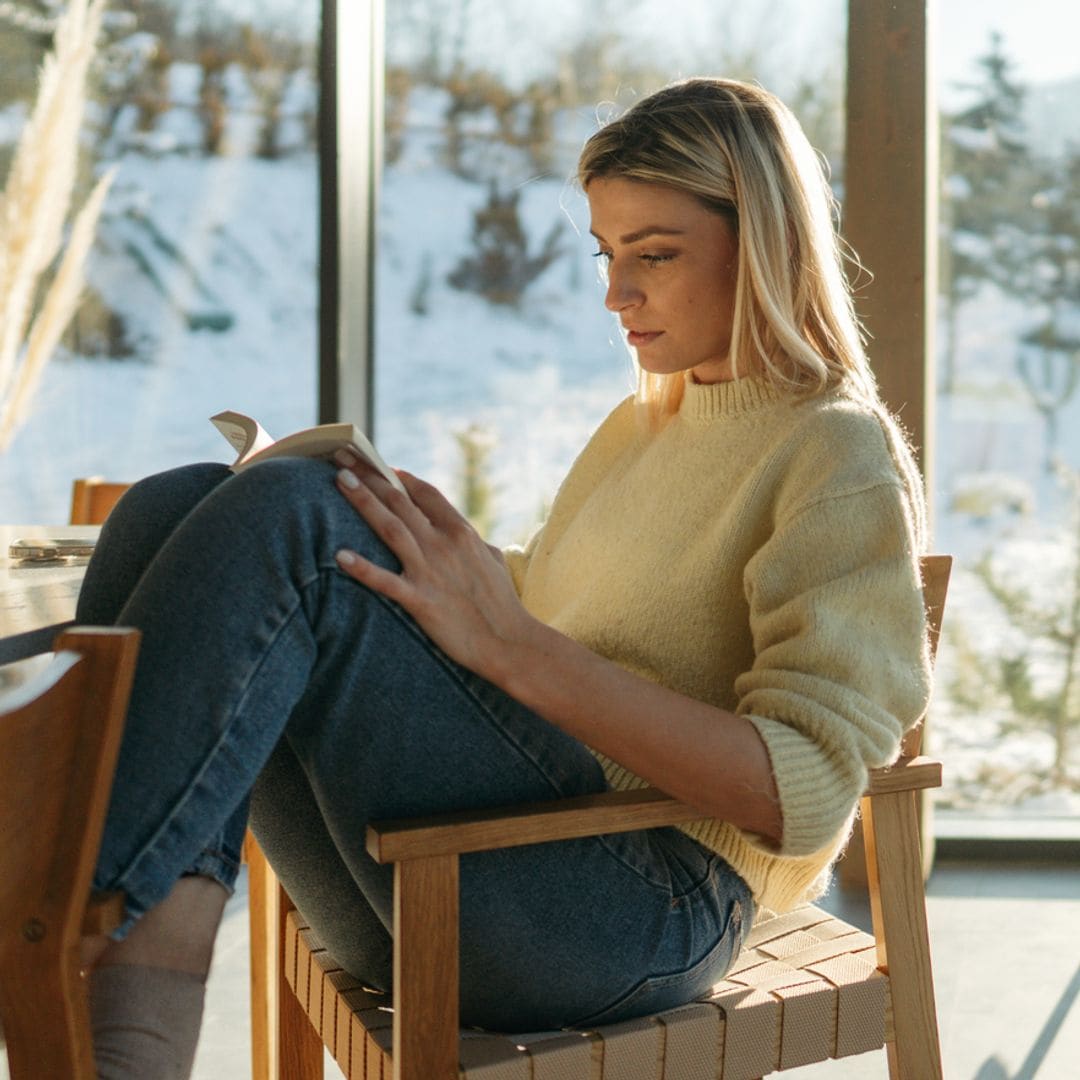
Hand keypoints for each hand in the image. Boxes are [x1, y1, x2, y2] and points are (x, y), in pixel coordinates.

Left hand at [332, 451, 534, 680]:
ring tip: (339, 480)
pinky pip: (386, 581)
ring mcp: (431, 571)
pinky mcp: (421, 600)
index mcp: (462, 532)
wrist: (509, 642)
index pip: (426, 493)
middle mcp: (444, 544)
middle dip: (370, 475)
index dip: (400, 477)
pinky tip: (339, 556)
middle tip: (344, 455)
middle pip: (401, 501)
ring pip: (390, 527)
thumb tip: (470, 538)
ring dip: (363, 501)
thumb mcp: (494, 561)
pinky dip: (363, 568)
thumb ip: (476, 544)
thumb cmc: (503, 605)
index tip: (380, 465)